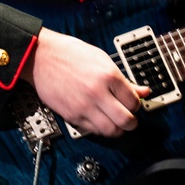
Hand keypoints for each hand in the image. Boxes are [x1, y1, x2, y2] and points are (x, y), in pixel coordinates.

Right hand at [20, 28, 149, 136]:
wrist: (41, 57)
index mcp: (109, 75)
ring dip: (117, 130)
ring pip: (110, 131)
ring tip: (116, 123)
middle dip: (132, 123)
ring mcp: (84, 106)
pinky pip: (92, 130)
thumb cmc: (71, 54)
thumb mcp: (103, 60)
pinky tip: (100, 121)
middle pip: (126, 120)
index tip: (134, 105)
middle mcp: (97, 92)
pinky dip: (100, 129)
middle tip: (131, 120)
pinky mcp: (71, 115)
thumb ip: (125, 80)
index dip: (137, 106)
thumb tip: (143, 91)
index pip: (134, 102)